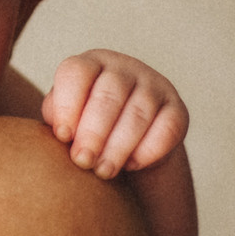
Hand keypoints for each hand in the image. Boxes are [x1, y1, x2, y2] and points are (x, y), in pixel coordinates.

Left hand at [41, 50, 188, 179]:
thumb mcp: (65, 117)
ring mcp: (154, 86)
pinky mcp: (177, 109)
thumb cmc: (84, 125)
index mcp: (91, 64)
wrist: (127, 139)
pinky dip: (148, 151)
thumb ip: (57, 119)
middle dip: (93, 132)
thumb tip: (63, 131)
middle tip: (83, 161)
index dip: (67, 105)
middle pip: (109, 94)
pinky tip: (130, 165)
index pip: (77, 72)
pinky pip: (167, 129)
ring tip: (103, 171)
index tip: (62, 136)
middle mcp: (124, 68)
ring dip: (118, 147)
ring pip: (138, 114)